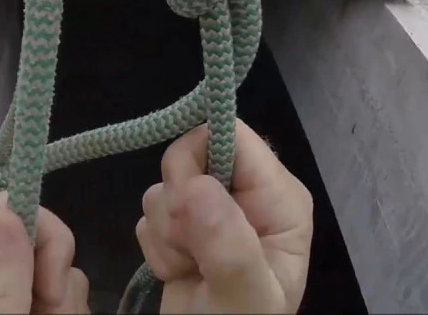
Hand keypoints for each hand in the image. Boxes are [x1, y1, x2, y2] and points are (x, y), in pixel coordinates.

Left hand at [0, 191, 89, 313]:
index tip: (51, 287)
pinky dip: (63, 309)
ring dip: (66, 301)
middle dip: (58, 278)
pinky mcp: (11, 308)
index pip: (6, 208)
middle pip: (34, 242)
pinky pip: (54, 294)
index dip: (45, 236)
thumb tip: (3, 205)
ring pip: (51, 271)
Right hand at [136, 119, 312, 313]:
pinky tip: (180, 272)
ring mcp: (214, 210)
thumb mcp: (246, 293)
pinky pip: (149, 212)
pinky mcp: (184, 226)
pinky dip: (156, 246)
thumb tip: (195, 186)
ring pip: (164, 187)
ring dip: (166, 234)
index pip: (230, 134)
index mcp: (278, 196)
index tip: (187, 202)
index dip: (197, 161)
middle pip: (188, 155)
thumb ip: (227, 242)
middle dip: (178, 206)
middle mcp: (247, 194)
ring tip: (191, 269)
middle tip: (194, 250)